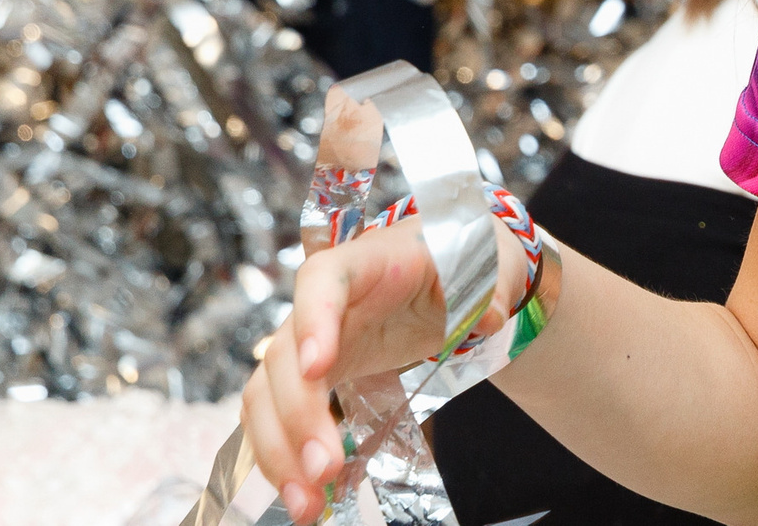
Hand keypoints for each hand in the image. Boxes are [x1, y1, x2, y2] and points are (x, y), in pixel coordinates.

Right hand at [240, 219, 525, 521]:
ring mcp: (308, 344)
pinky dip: (285, 461)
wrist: (449, 267)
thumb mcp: (483, 262)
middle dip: (298, 418)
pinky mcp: (310, 380)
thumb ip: (489, 288)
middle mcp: (320, 305)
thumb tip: (490, 317)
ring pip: (268, 398)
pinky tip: (305, 499)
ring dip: (280, 454)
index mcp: (361, 263)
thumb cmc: (458, 256)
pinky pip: (279, 420)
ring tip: (308, 504)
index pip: (322, 282)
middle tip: (325, 469)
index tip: (317, 368)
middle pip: (284, 357)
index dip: (313, 322)